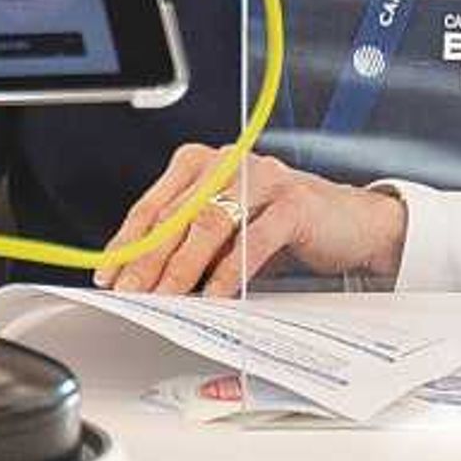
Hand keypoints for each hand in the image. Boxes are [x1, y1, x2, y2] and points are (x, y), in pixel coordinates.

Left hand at [99, 147, 405, 295]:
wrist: (352, 223)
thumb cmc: (282, 225)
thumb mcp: (228, 227)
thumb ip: (190, 241)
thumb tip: (143, 277)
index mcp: (202, 163)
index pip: (153, 205)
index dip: (128, 243)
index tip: (108, 274)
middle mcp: (227, 162)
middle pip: (175, 216)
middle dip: (147, 260)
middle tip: (129, 293)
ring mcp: (261, 178)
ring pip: (209, 224)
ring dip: (181, 267)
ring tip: (163, 297)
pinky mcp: (293, 203)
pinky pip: (251, 240)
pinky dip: (228, 272)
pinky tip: (213, 296)